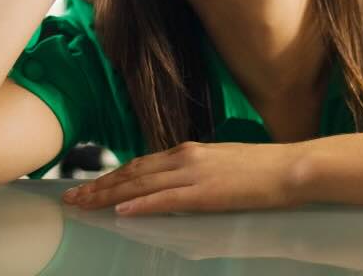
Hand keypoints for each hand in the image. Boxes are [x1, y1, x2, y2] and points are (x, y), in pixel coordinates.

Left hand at [60, 141, 304, 215]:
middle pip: (132, 173)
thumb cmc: (262, 169)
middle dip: (98, 186)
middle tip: (71, 198)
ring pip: (140, 184)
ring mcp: (194, 175)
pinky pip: (166, 199)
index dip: (111, 176)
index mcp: (189, 151)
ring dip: (108, 195)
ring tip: (83, 205)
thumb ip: (195, 172)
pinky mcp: (205, 193)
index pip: (139, 164)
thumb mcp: (221, 164)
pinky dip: (141, 204)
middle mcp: (185, 158)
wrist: (291, 167)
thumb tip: (174, 185)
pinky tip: (122, 211)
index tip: (88, 185)